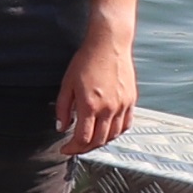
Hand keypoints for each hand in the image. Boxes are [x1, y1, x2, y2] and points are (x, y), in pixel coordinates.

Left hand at [53, 17, 137, 154]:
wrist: (108, 44)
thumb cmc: (87, 60)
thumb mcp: (67, 84)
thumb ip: (62, 108)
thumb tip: (61, 127)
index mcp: (89, 105)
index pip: (82, 139)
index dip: (72, 148)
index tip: (65, 149)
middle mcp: (108, 108)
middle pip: (98, 141)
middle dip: (84, 149)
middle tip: (76, 147)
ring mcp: (121, 105)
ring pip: (113, 136)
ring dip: (100, 143)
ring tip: (90, 140)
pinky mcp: (131, 100)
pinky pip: (126, 125)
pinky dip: (116, 133)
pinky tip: (108, 131)